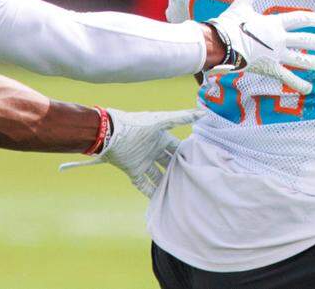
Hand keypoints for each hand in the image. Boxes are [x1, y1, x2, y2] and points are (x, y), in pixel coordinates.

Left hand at [59, 108, 201, 196]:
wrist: (110, 134)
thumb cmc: (136, 124)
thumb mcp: (161, 121)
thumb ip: (181, 118)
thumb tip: (204, 113)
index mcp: (160, 138)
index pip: (177, 148)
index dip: (186, 155)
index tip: (199, 164)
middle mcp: (153, 150)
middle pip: (169, 163)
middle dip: (178, 171)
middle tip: (191, 182)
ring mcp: (143, 162)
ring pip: (158, 175)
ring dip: (166, 183)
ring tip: (179, 194)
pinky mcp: (133, 171)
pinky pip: (144, 184)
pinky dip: (151, 193)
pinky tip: (161, 201)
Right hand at [207, 0, 314, 94]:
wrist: (220, 43)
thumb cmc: (229, 24)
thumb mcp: (241, 6)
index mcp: (274, 23)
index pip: (300, 19)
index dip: (314, 19)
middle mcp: (279, 39)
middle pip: (306, 41)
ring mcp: (276, 55)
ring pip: (301, 60)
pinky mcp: (269, 69)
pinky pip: (287, 77)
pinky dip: (298, 84)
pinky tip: (309, 89)